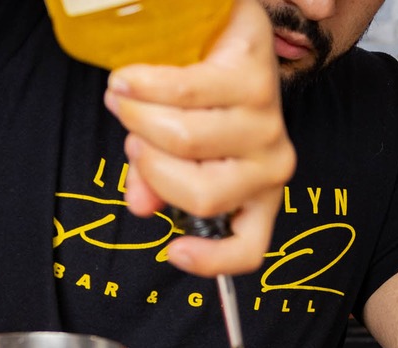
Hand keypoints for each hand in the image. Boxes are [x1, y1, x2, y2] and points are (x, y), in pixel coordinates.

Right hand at [103, 0, 294, 277]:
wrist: (226, 36)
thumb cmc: (204, 103)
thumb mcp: (176, 153)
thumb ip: (156, 183)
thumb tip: (139, 205)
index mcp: (257, 194)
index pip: (249, 247)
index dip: (212, 261)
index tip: (173, 250)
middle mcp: (272, 165)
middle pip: (201, 194)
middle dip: (150, 165)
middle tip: (132, 135)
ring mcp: (268, 123)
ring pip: (186, 140)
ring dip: (139, 116)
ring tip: (125, 96)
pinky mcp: (255, 79)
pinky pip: (184, 92)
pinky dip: (143, 85)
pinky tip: (127, 79)